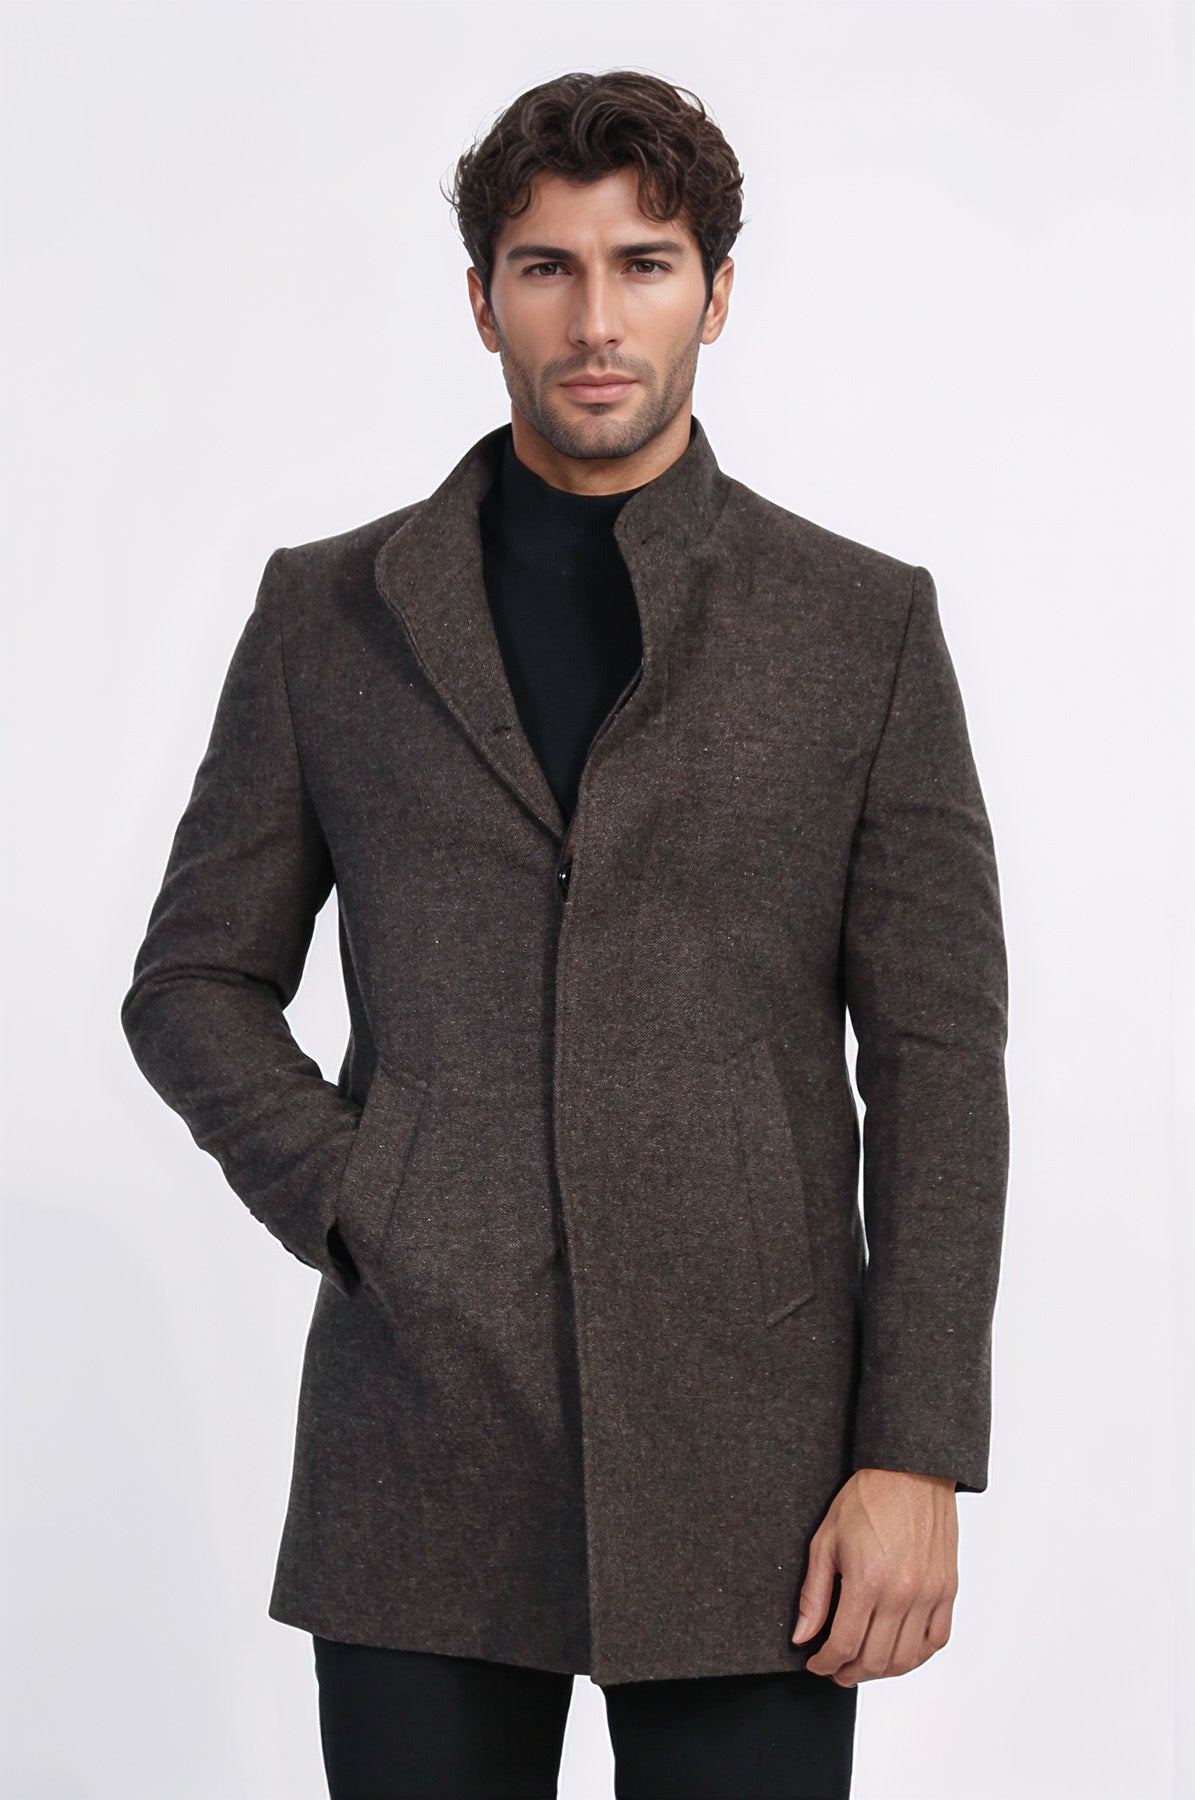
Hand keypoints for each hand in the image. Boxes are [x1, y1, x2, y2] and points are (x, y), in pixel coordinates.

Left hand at [792, 1468, 957, 1684]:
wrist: (910, 1470)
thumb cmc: (867, 1498)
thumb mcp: (826, 1540)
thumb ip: (814, 1594)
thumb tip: (802, 1636)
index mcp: (867, 1581)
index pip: (843, 1645)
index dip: (824, 1664)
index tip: (815, 1663)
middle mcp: (901, 1594)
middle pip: (874, 1660)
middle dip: (848, 1673)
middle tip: (835, 1668)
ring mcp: (929, 1594)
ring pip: (906, 1659)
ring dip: (880, 1671)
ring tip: (862, 1664)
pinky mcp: (947, 1590)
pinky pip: (936, 1640)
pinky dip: (916, 1656)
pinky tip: (898, 1651)